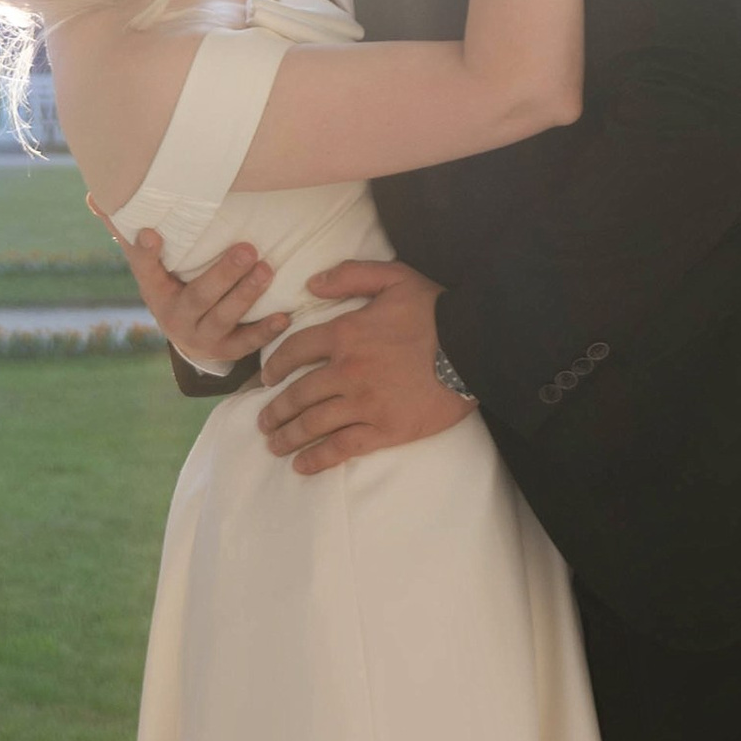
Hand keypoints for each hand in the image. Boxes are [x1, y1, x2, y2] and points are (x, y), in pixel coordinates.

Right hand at [93, 204, 290, 371]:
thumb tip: (94, 193)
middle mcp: (174, 316)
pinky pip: (244, 345)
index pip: (145, 269)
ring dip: (246, 295)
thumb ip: (126, 228)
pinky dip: (265, 331)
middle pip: (198, 296)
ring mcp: (199, 337)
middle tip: (247, 249)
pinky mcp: (223, 351)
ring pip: (223, 318)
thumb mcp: (148, 262)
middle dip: (223, 275)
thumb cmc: (169, 284)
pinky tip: (284, 316)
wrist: (187, 337)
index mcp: (154, 290)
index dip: (146, 253)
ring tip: (267, 270)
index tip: (152, 233)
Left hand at [256, 259, 475, 475]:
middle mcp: (348, 371)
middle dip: (275, 410)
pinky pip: (343, 448)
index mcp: (345, 334)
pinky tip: (302, 465)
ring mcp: (365, 403)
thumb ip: (351, 275)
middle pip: (298, 395)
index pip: (294, 351)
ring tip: (274, 444)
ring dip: (288, 436)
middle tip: (263, 421)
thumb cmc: (437, 311)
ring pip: (314, 424)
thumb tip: (312, 284)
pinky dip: (318, 458)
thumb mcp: (395, 278)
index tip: (265, 379)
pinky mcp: (386, 430)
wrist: (477, 348)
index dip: (274, 366)